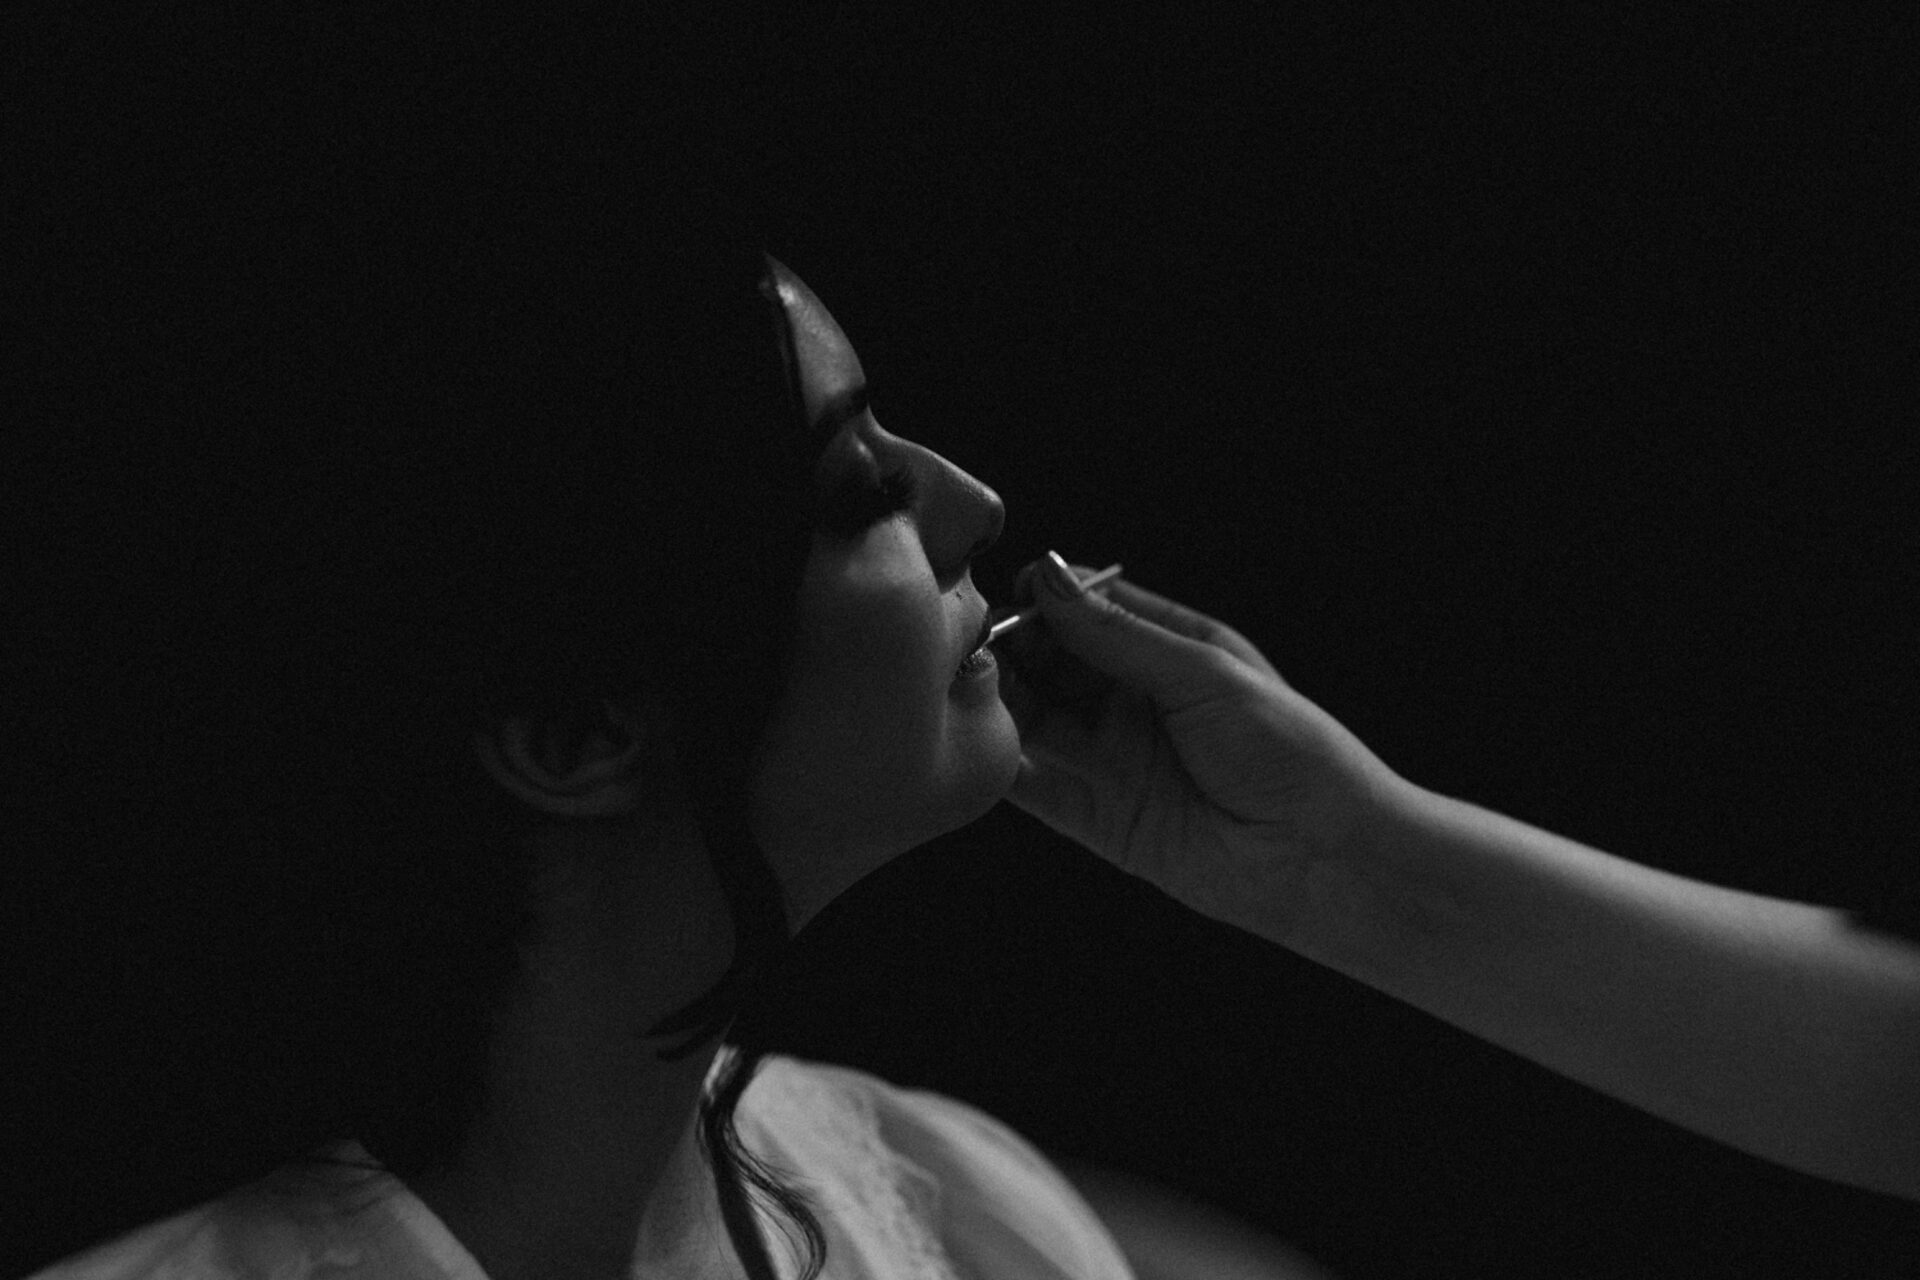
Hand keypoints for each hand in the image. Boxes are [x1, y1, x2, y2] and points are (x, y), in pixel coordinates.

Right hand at [997, 554, 1402, 943]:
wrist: (1324, 857)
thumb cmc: (1291, 751)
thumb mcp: (1204, 674)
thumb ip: (1119, 634)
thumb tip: (1050, 578)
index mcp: (1171, 652)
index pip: (1090, 609)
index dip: (1048, 599)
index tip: (1013, 594)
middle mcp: (1135, 701)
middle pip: (1052, 661)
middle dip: (1015, 647)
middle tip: (979, 641)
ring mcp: (1113, 758)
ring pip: (1034, 717)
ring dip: (999, 699)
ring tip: (970, 683)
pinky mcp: (1096, 816)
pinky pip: (1034, 784)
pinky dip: (1001, 761)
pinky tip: (977, 738)